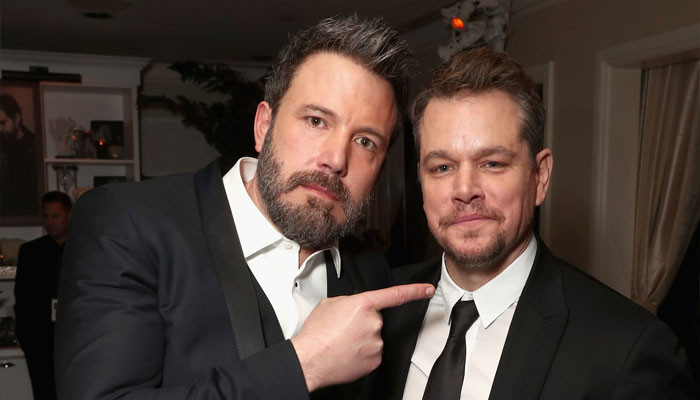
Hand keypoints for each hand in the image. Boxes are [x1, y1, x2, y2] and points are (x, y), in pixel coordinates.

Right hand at [291, 283, 434, 391]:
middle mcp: (373, 323)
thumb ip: (349, 301)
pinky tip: (346, 352)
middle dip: (362, 322)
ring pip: (373, 337)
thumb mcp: (329, 304)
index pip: (396, 295)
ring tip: (341, 341)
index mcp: (363, 304)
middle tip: (343, 329)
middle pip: (375, 319)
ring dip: (361, 338)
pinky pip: (372, 353)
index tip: (428, 290)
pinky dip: (361, 353)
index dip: (415, 291)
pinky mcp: (375, 360)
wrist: (310, 359)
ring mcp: (376, 343)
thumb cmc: (316, 333)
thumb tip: (355, 307)